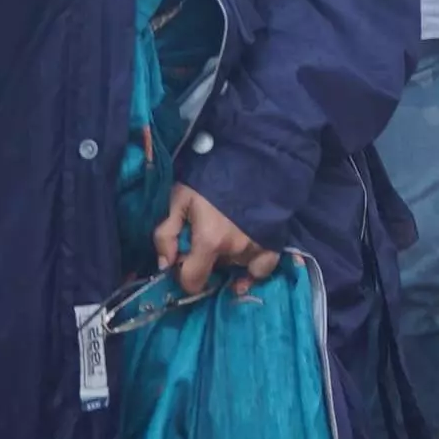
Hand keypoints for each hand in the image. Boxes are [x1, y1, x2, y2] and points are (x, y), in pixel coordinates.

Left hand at [158, 183, 280, 295]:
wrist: (249, 156)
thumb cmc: (209, 176)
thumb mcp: (178, 198)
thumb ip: (166, 234)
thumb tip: (165, 264)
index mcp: (210, 241)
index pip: (193, 282)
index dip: (184, 277)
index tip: (182, 264)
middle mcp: (235, 250)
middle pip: (215, 272)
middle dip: (206, 261)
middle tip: (203, 239)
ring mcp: (257, 247)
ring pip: (236, 266)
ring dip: (227, 258)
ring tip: (224, 237)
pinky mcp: (273, 241)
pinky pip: (264, 268)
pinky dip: (254, 268)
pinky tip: (247, 264)